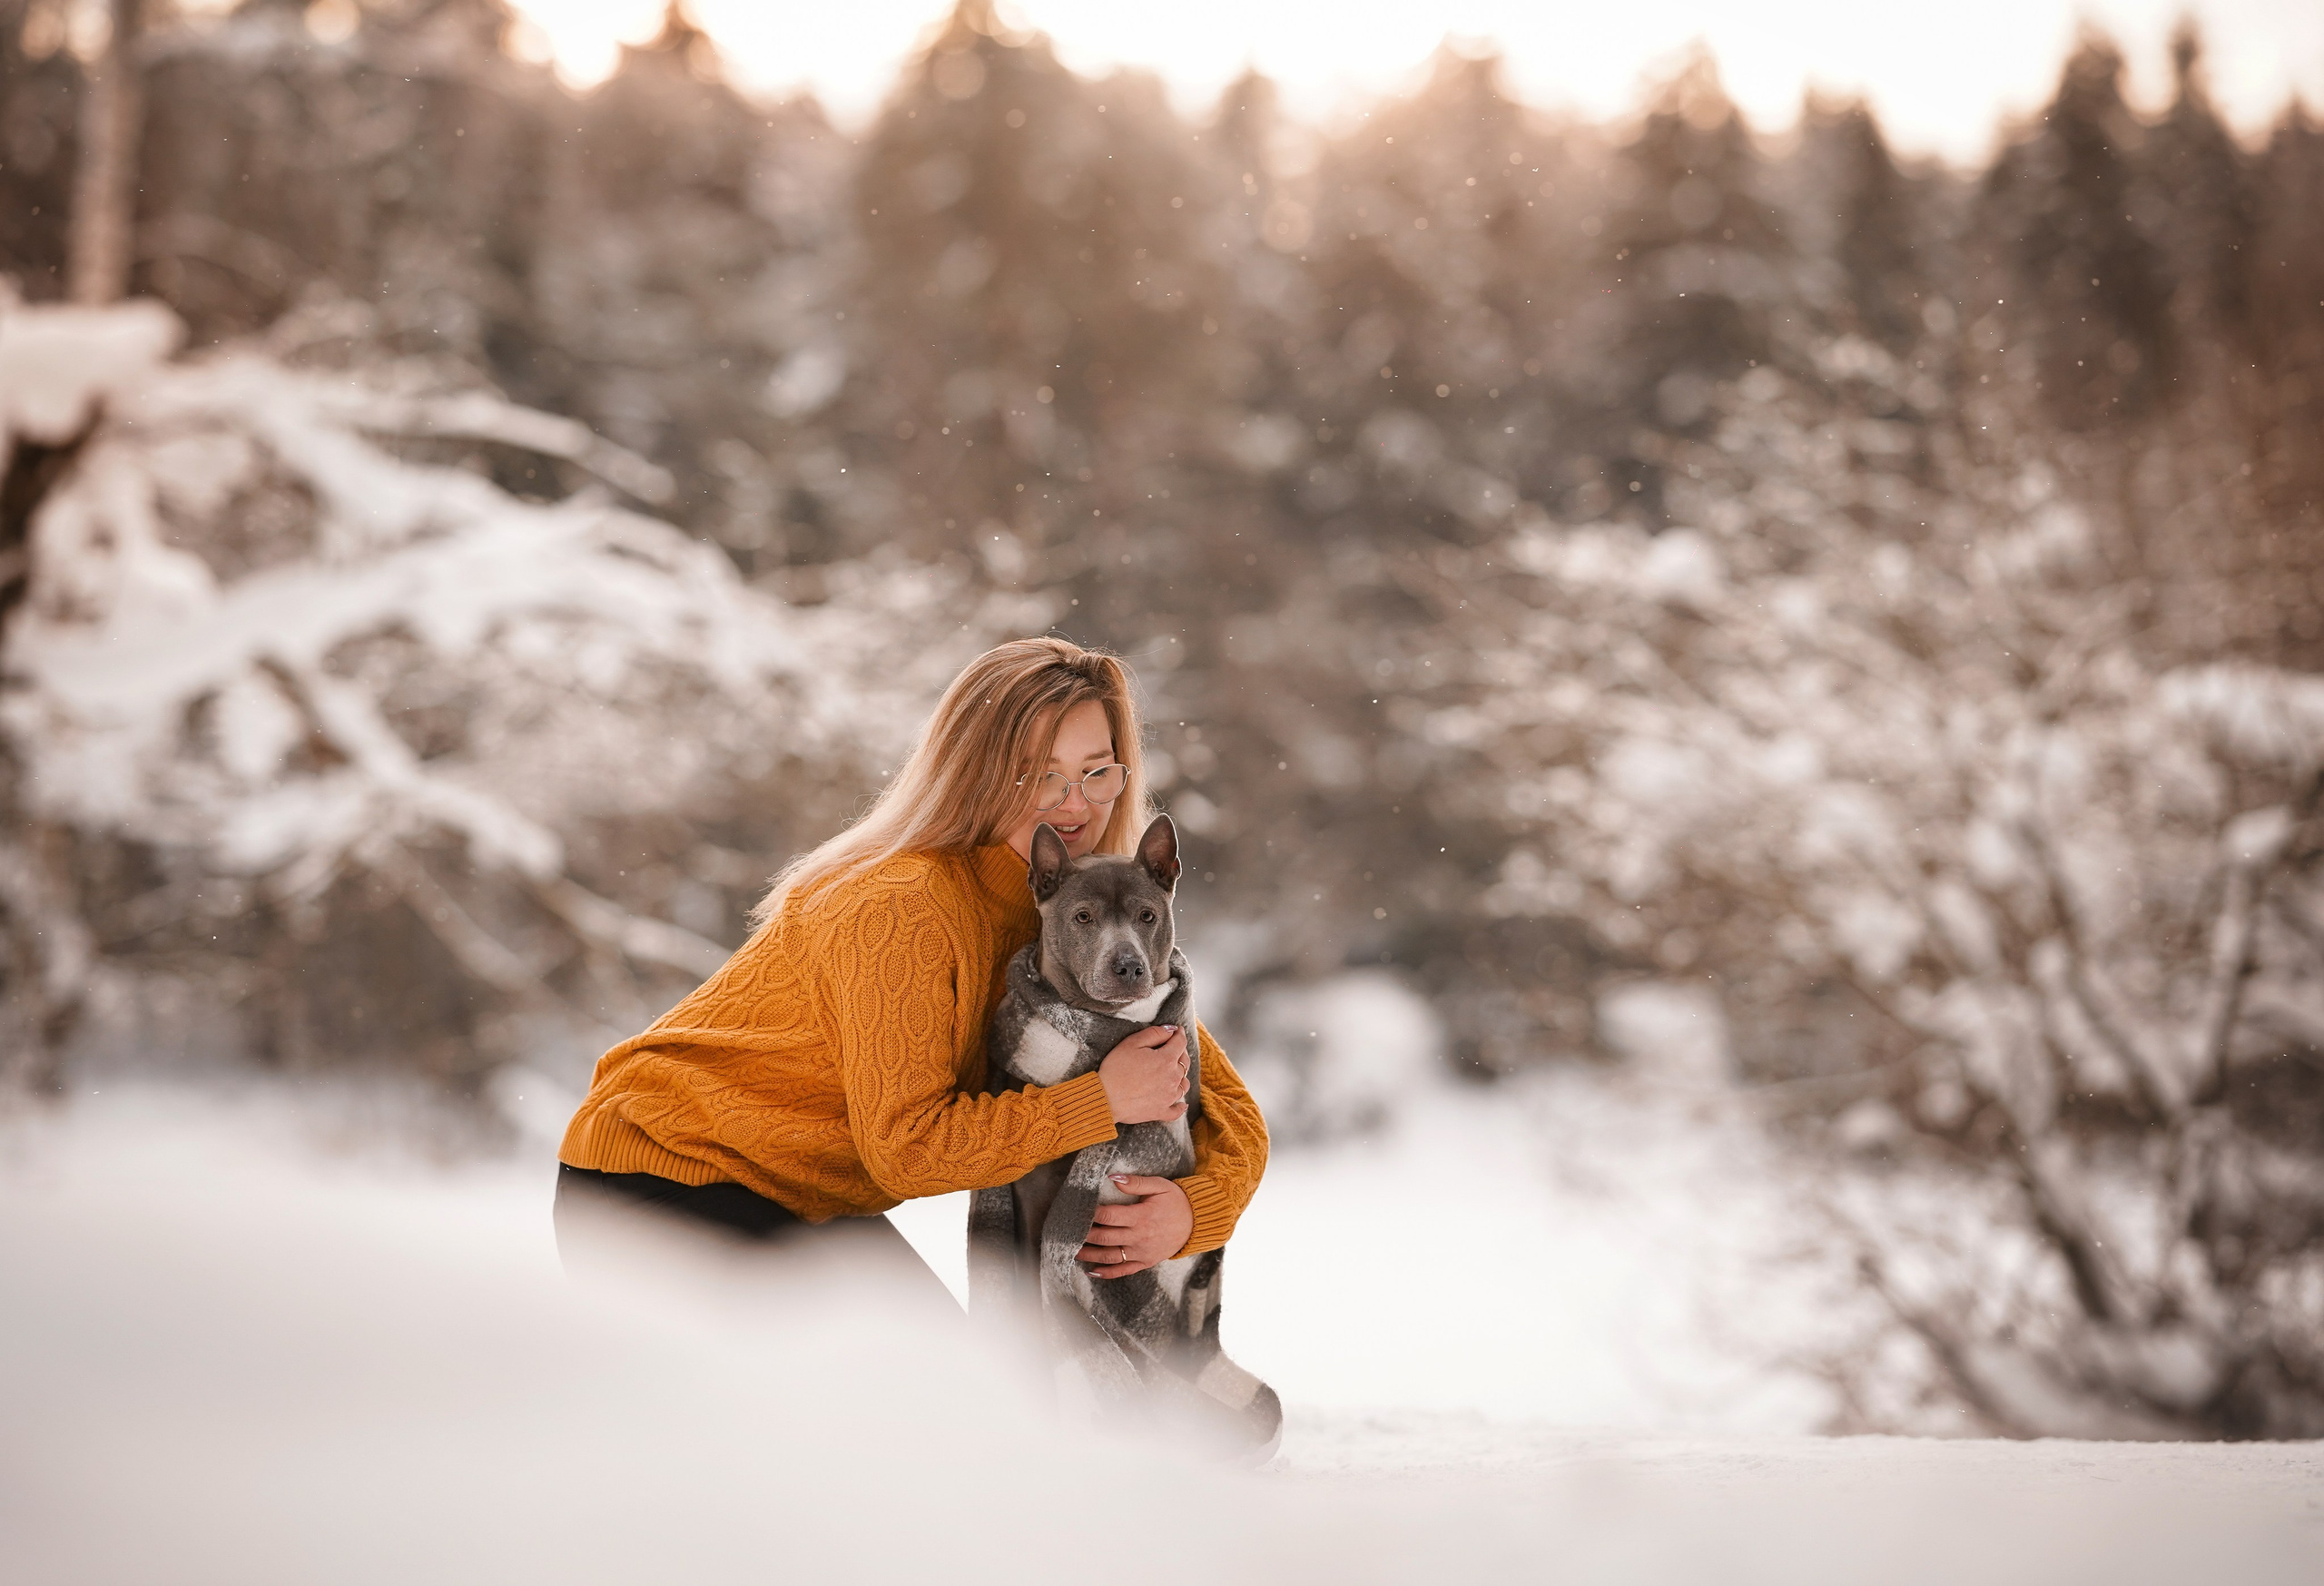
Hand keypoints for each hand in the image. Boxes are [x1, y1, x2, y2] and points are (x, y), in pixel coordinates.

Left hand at [1079, 1176, 1193, 1277]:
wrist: (1197, 1223)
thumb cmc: (1176, 1201)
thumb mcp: (1159, 1186)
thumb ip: (1135, 1182)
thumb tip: (1112, 1178)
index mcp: (1141, 1216)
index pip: (1109, 1216)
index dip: (1092, 1214)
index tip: (1080, 1210)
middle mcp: (1140, 1237)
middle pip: (1105, 1237)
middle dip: (1085, 1235)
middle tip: (1069, 1232)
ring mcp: (1142, 1252)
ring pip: (1110, 1256)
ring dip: (1090, 1255)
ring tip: (1073, 1251)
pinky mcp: (1145, 1262)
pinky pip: (1123, 1271)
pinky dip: (1107, 1273)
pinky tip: (1092, 1272)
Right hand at [1096, 1023, 1189, 1124]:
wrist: (1105, 1098)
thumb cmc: (1116, 1069)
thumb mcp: (1132, 1043)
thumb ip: (1154, 1034)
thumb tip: (1172, 1030)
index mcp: (1166, 1060)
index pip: (1180, 1043)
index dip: (1179, 1034)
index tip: (1178, 1030)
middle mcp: (1172, 1079)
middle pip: (1184, 1062)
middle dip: (1181, 1052)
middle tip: (1174, 1048)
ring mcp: (1168, 1097)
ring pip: (1184, 1084)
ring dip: (1182, 1076)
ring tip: (1175, 1072)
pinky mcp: (1161, 1112)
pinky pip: (1177, 1110)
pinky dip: (1181, 1106)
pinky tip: (1182, 1103)